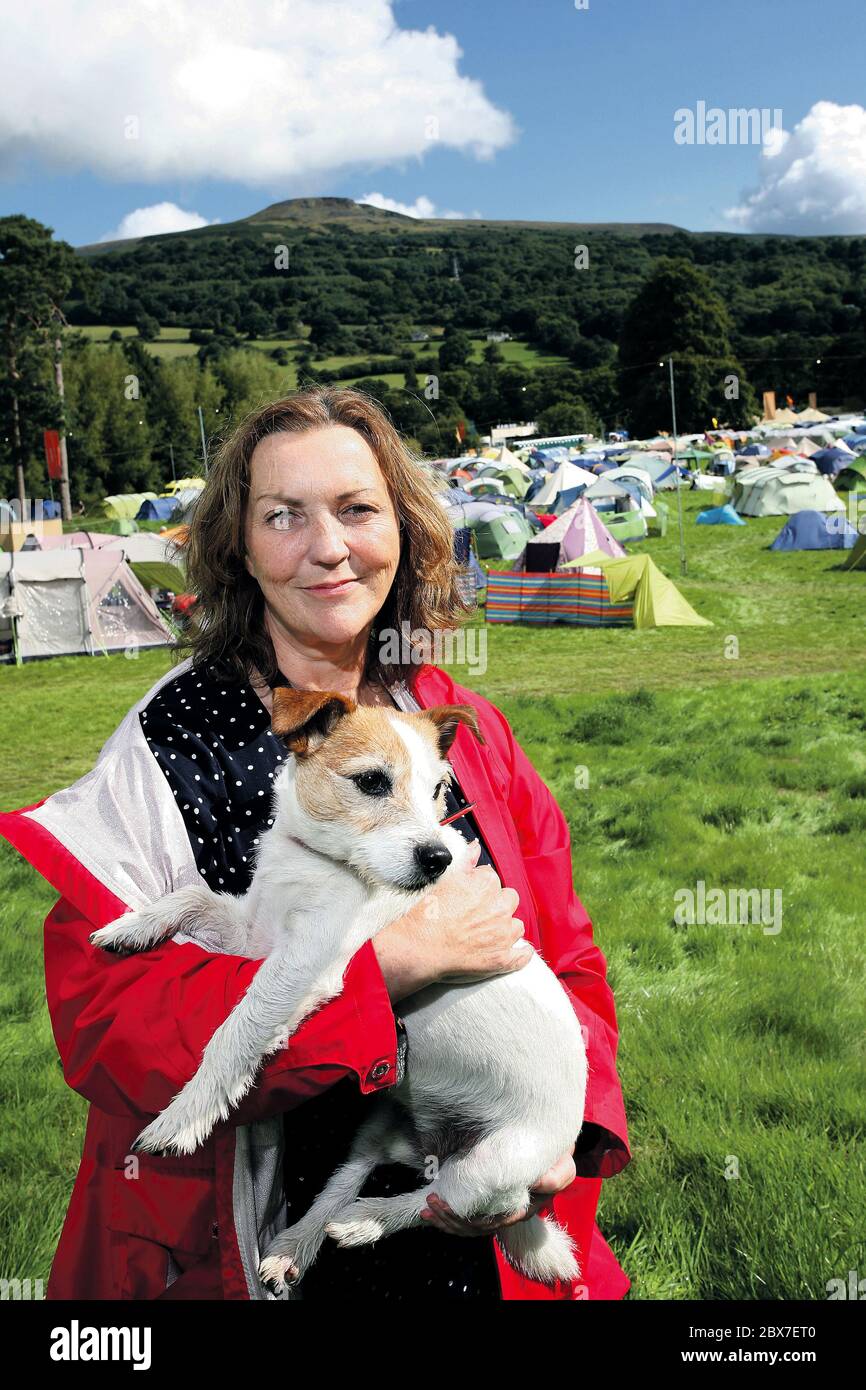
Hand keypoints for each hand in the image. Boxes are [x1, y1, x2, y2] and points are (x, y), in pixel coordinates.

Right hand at [372, 838, 532, 1001]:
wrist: (420, 946)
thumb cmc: (428, 915)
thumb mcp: (446, 880)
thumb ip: (466, 862)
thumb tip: (475, 848)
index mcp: (487, 884)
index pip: (492, 878)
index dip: (480, 887)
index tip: (471, 896)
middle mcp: (500, 907)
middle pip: (509, 899)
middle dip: (498, 904)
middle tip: (479, 913)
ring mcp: (503, 934)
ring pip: (516, 925)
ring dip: (506, 928)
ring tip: (488, 933)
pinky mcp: (502, 958)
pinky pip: (522, 956)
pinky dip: (520, 954)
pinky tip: (516, 951)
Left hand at [419, 1147, 576, 1235]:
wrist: (543, 1149)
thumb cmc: (553, 1158)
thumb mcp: (562, 1166)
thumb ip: (556, 1176)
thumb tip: (537, 1183)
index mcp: (525, 1208)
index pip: (499, 1222)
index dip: (477, 1219)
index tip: (456, 1205)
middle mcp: (508, 1216)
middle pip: (477, 1228)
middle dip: (452, 1219)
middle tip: (433, 1201)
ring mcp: (494, 1212)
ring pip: (467, 1227)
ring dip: (445, 1220)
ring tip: (428, 1206)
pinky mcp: (482, 1204)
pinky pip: (463, 1219)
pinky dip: (445, 1216)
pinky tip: (430, 1208)